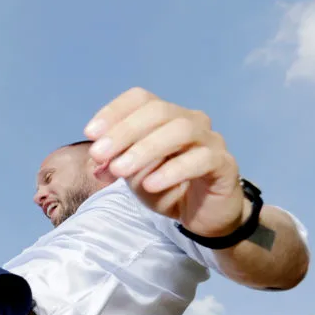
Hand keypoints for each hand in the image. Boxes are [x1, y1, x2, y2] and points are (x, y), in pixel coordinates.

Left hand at [84, 88, 245, 236]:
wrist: (203, 215)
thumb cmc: (167, 187)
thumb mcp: (133, 175)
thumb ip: (115, 163)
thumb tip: (96, 158)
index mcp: (166, 116)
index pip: (140, 99)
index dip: (114, 111)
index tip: (90, 133)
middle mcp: (190, 120)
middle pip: (158, 111)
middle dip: (124, 132)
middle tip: (99, 154)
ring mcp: (210, 140)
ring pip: (180, 131)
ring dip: (145, 149)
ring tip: (120, 170)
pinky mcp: (224, 164)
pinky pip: (201, 160)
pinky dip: (172, 171)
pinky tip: (151, 184)